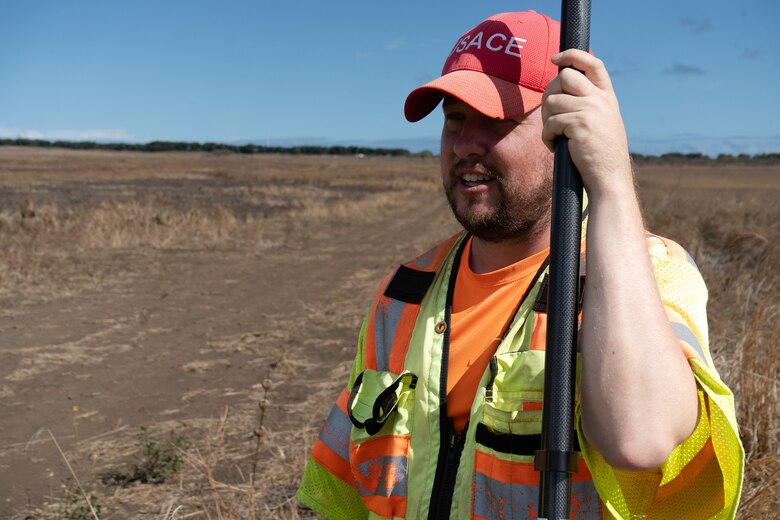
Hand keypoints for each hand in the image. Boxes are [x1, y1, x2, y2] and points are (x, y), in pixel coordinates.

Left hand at [541, 49, 632, 196]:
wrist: (609, 176)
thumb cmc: (600, 152)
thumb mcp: (602, 121)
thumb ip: (588, 102)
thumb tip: (560, 87)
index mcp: (606, 96)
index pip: (592, 63)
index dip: (572, 55)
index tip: (555, 59)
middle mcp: (600, 99)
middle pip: (564, 77)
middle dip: (549, 94)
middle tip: (550, 114)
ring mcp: (591, 110)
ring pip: (552, 101)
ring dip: (546, 120)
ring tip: (555, 135)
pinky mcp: (579, 124)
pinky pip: (550, 123)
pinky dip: (547, 137)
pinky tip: (555, 146)